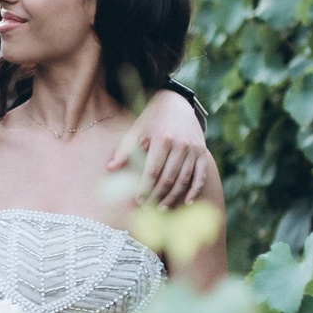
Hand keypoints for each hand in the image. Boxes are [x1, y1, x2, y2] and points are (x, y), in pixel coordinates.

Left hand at [110, 91, 210, 206]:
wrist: (176, 103)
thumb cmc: (151, 120)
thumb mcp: (136, 131)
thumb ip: (124, 151)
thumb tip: (110, 170)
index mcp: (162, 139)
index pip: (152, 170)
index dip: (145, 188)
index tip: (138, 201)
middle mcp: (180, 144)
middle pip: (168, 178)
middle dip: (157, 196)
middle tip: (148, 210)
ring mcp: (193, 149)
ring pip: (184, 180)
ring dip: (173, 197)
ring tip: (162, 209)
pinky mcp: (202, 152)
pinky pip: (200, 175)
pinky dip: (194, 190)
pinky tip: (186, 202)